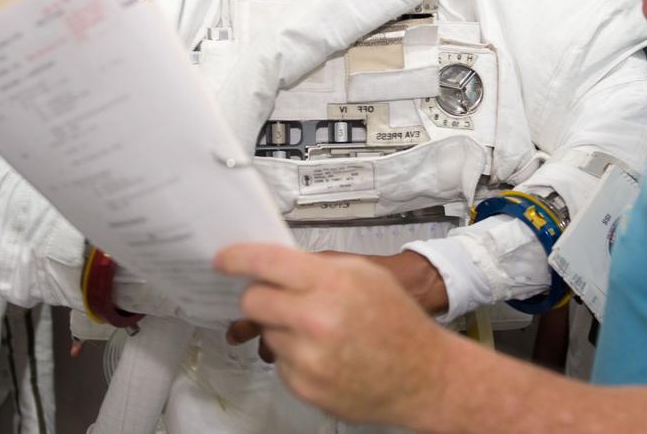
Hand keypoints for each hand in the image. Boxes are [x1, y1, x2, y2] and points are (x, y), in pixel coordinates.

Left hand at [215, 243, 454, 427]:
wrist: (423, 375)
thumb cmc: (397, 322)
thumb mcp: (364, 275)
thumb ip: (318, 267)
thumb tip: (276, 265)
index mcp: (330, 284)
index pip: (266, 263)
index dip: (237, 258)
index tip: (223, 260)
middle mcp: (315, 320)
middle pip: (252, 302)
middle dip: (260, 297)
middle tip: (279, 299)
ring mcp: (308, 358)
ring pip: (267, 334)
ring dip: (284, 330)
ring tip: (320, 333)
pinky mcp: (305, 387)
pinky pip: (281, 363)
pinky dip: (295, 357)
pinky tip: (326, 355)